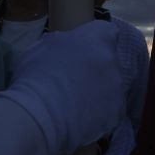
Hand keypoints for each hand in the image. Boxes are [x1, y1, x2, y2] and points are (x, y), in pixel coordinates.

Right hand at [0, 22, 124, 154]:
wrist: (41, 114)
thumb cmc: (36, 75)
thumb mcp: (40, 47)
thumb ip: (59, 42)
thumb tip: (64, 44)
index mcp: (97, 38)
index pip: (107, 31)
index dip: (96, 41)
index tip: (83, 52)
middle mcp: (113, 61)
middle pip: (109, 63)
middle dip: (96, 70)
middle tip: (74, 83)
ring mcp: (118, 89)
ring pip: (112, 90)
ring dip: (99, 95)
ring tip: (75, 108)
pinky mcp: (117, 115)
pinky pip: (111, 113)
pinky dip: (99, 117)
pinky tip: (80, 122)